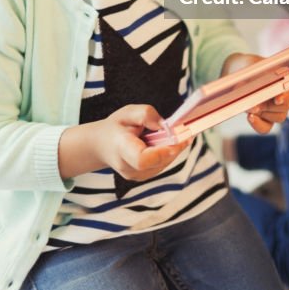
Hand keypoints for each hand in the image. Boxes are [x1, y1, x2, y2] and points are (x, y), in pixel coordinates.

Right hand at [59, 104, 190, 180]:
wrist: (102, 145)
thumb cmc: (116, 127)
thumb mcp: (127, 112)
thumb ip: (146, 114)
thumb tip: (164, 125)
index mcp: (121, 149)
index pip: (142, 159)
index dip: (162, 151)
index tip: (176, 138)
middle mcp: (128, 167)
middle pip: (158, 162)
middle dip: (175, 146)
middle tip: (187, 132)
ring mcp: (136, 176)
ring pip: (163, 164)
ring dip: (173, 149)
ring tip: (177, 134)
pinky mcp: (143, 177)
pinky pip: (162, 165)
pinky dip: (168, 153)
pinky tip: (169, 142)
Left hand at [221, 52, 288, 134]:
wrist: (240, 75)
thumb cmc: (248, 68)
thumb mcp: (249, 69)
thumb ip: (252, 79)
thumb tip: (249, 94)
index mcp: (287, 80)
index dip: (287, 95)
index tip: (277, 98)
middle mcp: (285, 97)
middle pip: (285, 106)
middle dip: (270, 106)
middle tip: (256, 105)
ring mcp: (276, 110)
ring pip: (278, 117)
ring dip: (264, 113)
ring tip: (251, 107)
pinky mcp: (266, 121)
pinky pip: (266, 128)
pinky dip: (258, 124)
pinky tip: (250, 117)